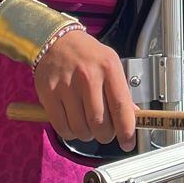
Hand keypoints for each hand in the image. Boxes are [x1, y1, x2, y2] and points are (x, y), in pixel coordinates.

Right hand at [33, 29, 136, 149]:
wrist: (55, 39)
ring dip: (87, 135)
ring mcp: (66, 85)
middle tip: (105, 132)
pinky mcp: (49, 94)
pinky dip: (70, 133)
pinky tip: (73, 124)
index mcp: (108, 68)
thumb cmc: (86, 54)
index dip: (127, 130)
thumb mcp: (110, 64)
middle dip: (105, 135)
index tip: (128, 143)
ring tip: (88, 125)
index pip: (121, 106)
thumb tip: (134, 118)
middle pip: (99, 123)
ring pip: (81, 128)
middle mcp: (88, 76)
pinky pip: (62, 127)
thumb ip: (121, 91)